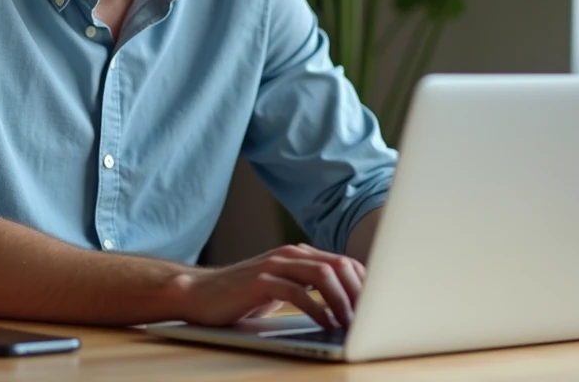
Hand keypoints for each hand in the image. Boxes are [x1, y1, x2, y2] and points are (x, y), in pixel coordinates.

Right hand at [172, 244, 364, 328]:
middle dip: (359, 293)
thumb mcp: (282, 288)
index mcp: (298, 254)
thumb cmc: (243, 296)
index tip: (378, 308)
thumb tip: (348, 306)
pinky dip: (316, 309)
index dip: (365, 285)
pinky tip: (325, 324)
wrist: (199, 294)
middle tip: (370, 318)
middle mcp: (289, 254)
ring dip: (342, 301)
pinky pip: (297, 292)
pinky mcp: (259, 281)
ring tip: (351, 324)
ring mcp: (274, 265)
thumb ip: (310, 288)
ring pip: (322, 275)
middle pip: (339, 265)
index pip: (344, 262)